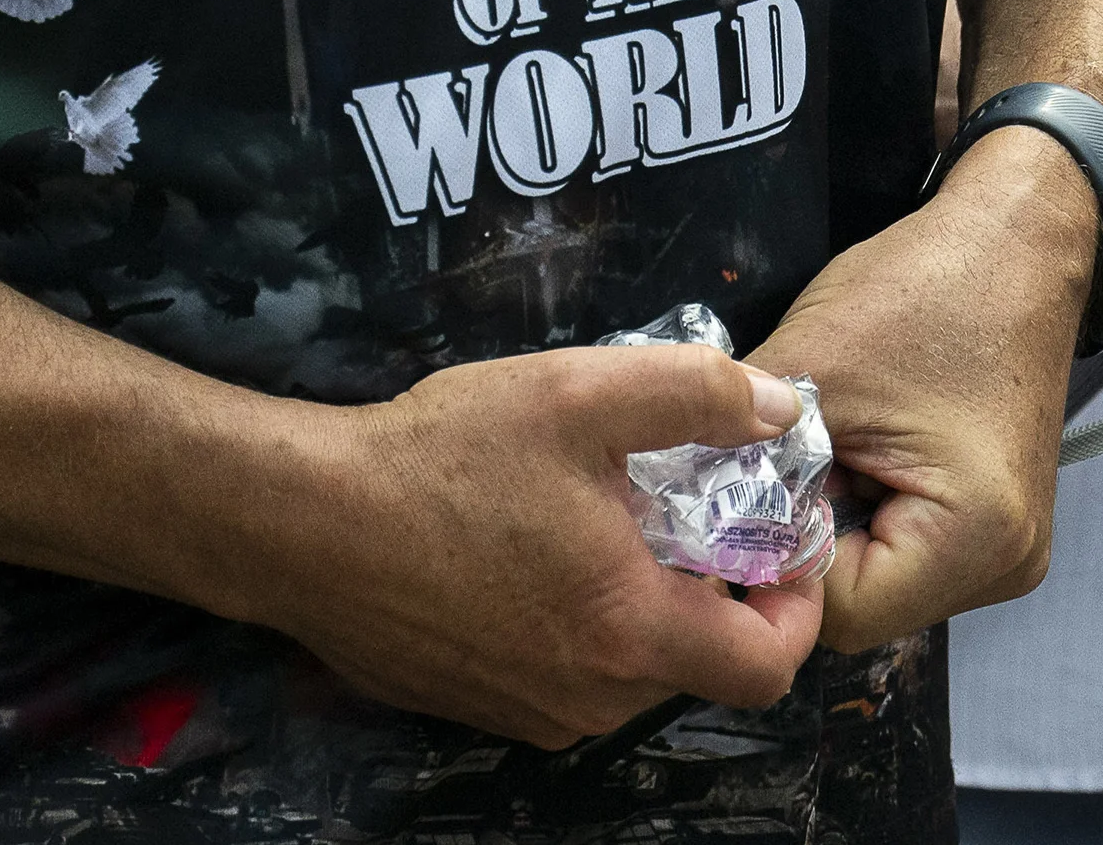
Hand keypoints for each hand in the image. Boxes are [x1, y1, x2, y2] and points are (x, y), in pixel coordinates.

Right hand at [251, 342, 825, 746]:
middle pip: (700, 666)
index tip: (783, 542)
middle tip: (691, 510)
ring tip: (609, 522)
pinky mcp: (476, 706)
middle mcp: (586, 696)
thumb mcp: (578, 393)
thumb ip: (695, 393)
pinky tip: (538, 552)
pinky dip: (582, 627)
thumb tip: (776, 409)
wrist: (302, 522)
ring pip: (631, 673)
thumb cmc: (441, 459)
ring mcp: (526, 711)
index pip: (767, 668)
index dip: (800, 607)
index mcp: (628, 631)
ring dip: (644, 608)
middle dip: (716, 593)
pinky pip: (566, 677)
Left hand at [757, 125, 1093, 650]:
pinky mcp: (995, 524)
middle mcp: (1005, 567)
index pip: (839, 612)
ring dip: (834, 522)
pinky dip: (867, 508)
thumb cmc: (924, 288)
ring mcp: (1008, 551)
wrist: (1016, 236)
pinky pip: (906, 546)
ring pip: (879, 578)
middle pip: (863, 606)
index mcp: (975, 541)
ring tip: (827, 442)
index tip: (744, 492)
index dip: (777, 560)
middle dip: (805, 540)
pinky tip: (859, 447)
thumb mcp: (814, 368)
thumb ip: (742, 452)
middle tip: (775, 462)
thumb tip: (679, 510)